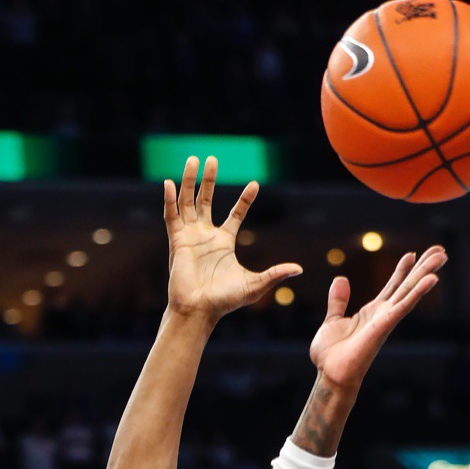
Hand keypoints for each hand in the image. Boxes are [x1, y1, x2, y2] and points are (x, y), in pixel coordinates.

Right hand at [164, 156, 299, 323]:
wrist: (199, 310)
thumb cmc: (224, 301)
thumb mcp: (255, 286)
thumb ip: (275, 274)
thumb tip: (299, 269)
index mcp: (224, 243)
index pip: (236, 214)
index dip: (245, 199)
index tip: (255, 184)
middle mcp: (206, 236)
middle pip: (206, 200)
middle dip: (209, 180)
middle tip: (213, 158)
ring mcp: (190, 236)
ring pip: (188, 201)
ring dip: (189, 181)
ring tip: (193, 159)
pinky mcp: (177, 241)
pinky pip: (171, 216)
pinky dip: (170, 200)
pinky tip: (170, 182)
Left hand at [308, 247, 445, 392]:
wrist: (330, 375)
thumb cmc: (330, 355)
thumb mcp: (332, 321)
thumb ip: (338, 301)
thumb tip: (341, 279)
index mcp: (372, 312)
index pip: (392, 286)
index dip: (403, 269)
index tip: (413, 253)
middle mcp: (383, 314)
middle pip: (407, 285)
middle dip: (424, 267)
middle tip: (441, 250)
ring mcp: (386, 320)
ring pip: (410, 291)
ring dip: (427, 274)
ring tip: (442, 256)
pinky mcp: (385, 326)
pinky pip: (404, 306)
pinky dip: (418, 292)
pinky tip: (432, 279)